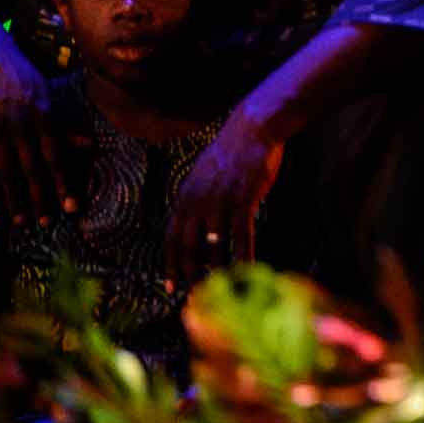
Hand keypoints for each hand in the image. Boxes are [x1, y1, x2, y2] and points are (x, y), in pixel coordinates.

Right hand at [0, 38, 72, 225]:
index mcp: (43, 114)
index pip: (56, 156)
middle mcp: (21, 123)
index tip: (72, 206)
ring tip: (21, 221)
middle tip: (47, 223)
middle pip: (32, 169)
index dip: (63, 183)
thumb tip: (88, 145)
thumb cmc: (18, 73)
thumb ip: (62, 124)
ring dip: (15, 199)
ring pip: (7, 171)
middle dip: (41, 198)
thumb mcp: (45, 93)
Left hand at [165, 114, 284, 288]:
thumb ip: (197, 203)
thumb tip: (197, 233)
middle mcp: (197, 201)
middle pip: (189, 247)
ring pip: (215, 245)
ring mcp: (219, 201)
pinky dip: (243, 256)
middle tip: (197, 293)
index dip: (170, 264)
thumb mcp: (204, 177)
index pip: (171, 238)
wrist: (253, 129)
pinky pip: (241, 236)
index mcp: (184, 196)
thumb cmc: (232, 155)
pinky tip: (248, 269)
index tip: (170, 286)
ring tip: (223, 285)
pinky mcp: (242, 200)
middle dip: (191, 273)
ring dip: (218, 269)